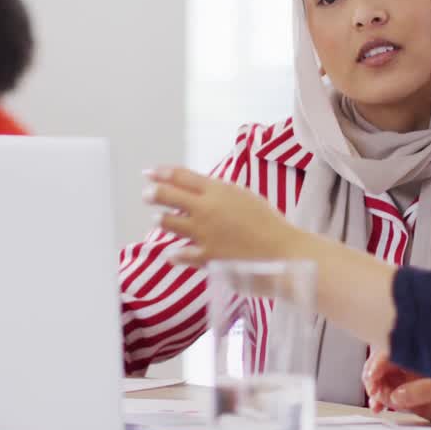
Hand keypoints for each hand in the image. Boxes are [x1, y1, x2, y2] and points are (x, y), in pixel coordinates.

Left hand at [143, 166, 303, 264]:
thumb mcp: (246, 197)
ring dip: (162, 220)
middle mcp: (206, 209)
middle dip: (154, 193)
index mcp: (218, 190)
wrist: (283, 252)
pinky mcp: (206, 257)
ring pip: (170, 223)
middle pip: (169, 195)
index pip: (182, 176)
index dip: (162, 173)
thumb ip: (222, 194)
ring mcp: (204, 234)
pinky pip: (182, 255)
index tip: (151, 172)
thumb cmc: (271, 224)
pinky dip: (176, 254)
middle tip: (147, 194)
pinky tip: (171, 255)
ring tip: (157, 219)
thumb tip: (204, 193)